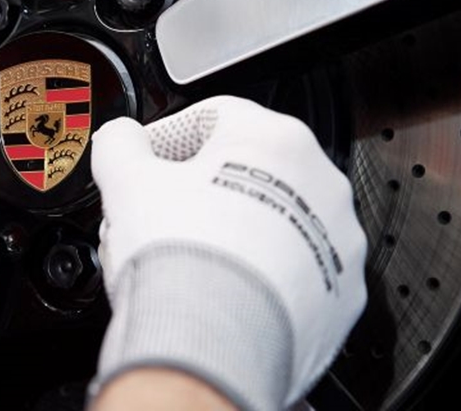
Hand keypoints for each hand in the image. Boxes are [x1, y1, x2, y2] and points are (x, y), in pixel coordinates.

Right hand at [91, 97, 366, 410]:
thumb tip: (121, 138)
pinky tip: (225, 288)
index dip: (169, 139)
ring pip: (275, 220)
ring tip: (193, 257)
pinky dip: (263, 274)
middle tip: (164, 216)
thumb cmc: (178, 256)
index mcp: (273, 138)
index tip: (147, 165)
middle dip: (202, 189)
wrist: (210, 342)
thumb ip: (120, 143)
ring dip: (236, 230)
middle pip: (247, 170)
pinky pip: (296, 270)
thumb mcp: (127, 180)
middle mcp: (319, 182)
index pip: (213, 118)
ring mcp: (335, 239)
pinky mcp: (340, 291)